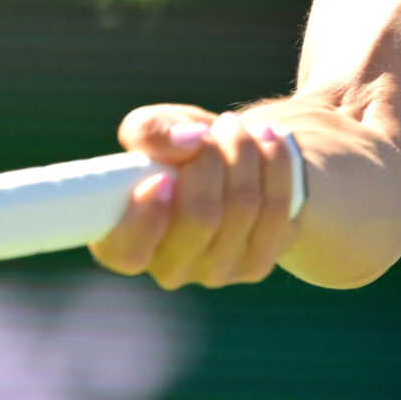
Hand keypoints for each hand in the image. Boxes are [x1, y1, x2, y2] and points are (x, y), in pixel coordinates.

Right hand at [88, 104, 298, 290]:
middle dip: (210, 159)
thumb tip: (186, 142)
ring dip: (243, 152)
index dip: (145, 218)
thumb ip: (150, 130)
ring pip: (242, 206)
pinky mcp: (255, 266)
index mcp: (125, 242)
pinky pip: (275, 209)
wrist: (232, 166)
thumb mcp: (155, 130)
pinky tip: (269, 139)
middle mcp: (167, 267)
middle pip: (199, 216)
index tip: (161, 177)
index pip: (127, 251)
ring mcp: (213, 272)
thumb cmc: (178, 151)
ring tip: (234, 127)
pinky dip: (275, 165)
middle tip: (209, 130)